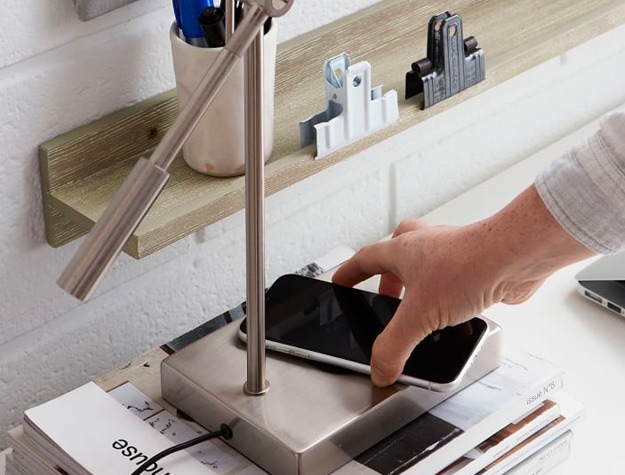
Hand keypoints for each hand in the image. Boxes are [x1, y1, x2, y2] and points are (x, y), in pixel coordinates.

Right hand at [332, 185, 594, 386]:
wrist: (513, 256)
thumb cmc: (468, 265)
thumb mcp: (419, 315)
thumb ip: (394, 346)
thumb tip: (380, 368)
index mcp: (402, 250)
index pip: (364, 259)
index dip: (349, 272)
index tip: (341, 281)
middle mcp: (424, 246)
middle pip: (394, 255)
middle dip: (386, 278)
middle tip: (385, 297)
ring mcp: (450, 252)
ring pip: (425, 263)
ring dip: (418, 284)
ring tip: (419, 310)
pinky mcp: (474, 265)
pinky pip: (452, 277)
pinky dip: (446, 293)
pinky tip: (452, 313)